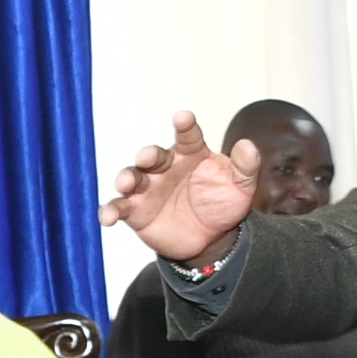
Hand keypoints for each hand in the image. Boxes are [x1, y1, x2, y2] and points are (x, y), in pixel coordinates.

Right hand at [101, 112, 258, 264]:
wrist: (211, 239)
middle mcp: (166, 167)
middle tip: (147, 157)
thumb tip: (249, 146)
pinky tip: (107, 218)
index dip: (185, 126)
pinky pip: (120, 207)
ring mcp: (148, 188)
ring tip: (126, 183)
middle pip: (153, 156)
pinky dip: (110, 210)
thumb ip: (245, 167)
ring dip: (127, 178)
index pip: (188, 136)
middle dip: (148, 155)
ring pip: (132, 178)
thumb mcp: (241, 187)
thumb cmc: (223, 204)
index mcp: (191, 154)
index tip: (183, 118)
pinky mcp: (136, 211)